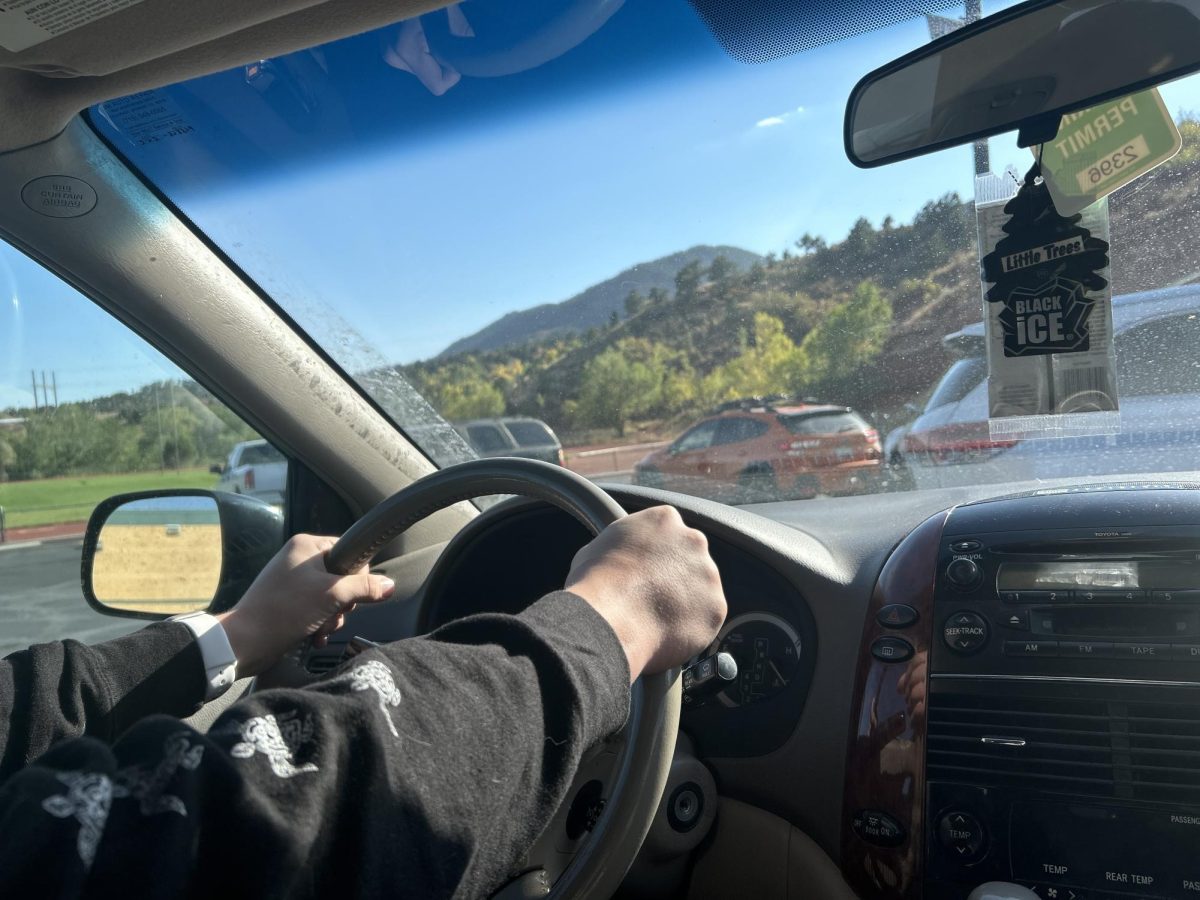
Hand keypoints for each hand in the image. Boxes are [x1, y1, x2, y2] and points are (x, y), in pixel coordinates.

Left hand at [215, 534, 394, 675]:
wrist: (244, 642)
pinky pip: (316, 608)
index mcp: (307, 546)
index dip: (357, 576)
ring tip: (321, 628)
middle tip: (333, 613)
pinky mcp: (288, 602)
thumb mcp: (332, 595)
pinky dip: (320, 623)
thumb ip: (364, 588)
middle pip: (342, 577)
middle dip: (343, 603)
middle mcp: (299, 559)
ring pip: (332, 596)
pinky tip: (315, 637)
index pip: (349, 552)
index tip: (352, 595)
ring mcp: (292, 581)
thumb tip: (389, 585)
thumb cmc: (283, 611)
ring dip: (332, 617)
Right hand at [565, 506, 726, 681]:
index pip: (668, 532)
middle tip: (653, 596)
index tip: (646, 569)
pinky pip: (706, 619)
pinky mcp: (716, 607)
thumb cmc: (596, 583)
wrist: (611, 619)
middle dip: (676, 576)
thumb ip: (619, 546)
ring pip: (701, 589)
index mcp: (664, 519)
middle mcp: (693, 541)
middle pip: (690, 558)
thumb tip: (614, 557)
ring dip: (685, 602)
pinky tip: (666, 633)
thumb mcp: (596, 549)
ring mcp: (708, 574)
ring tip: (656, 619)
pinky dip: (690, 628)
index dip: (656, 554)